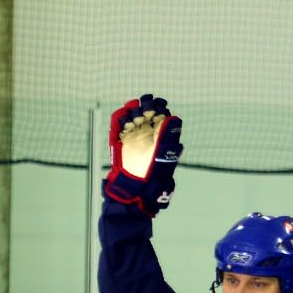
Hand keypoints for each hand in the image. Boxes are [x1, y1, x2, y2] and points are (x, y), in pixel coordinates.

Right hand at [104, 94, 183, 216]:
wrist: (136, 187)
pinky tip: (126, 124)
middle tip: (146, 112)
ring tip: (136, 119)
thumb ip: (167, 137)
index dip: (159, 106)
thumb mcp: (164, 155)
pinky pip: (119, 121)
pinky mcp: (120, 137)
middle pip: (146, 108)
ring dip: (133, 110)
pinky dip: (121, 118)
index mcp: (161, 132)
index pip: (161, 110)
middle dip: (146, 105)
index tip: (158, 111)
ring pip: (132, 111)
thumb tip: (174, 118)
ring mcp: (133, 132)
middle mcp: (147, 130)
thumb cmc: (155, 174)